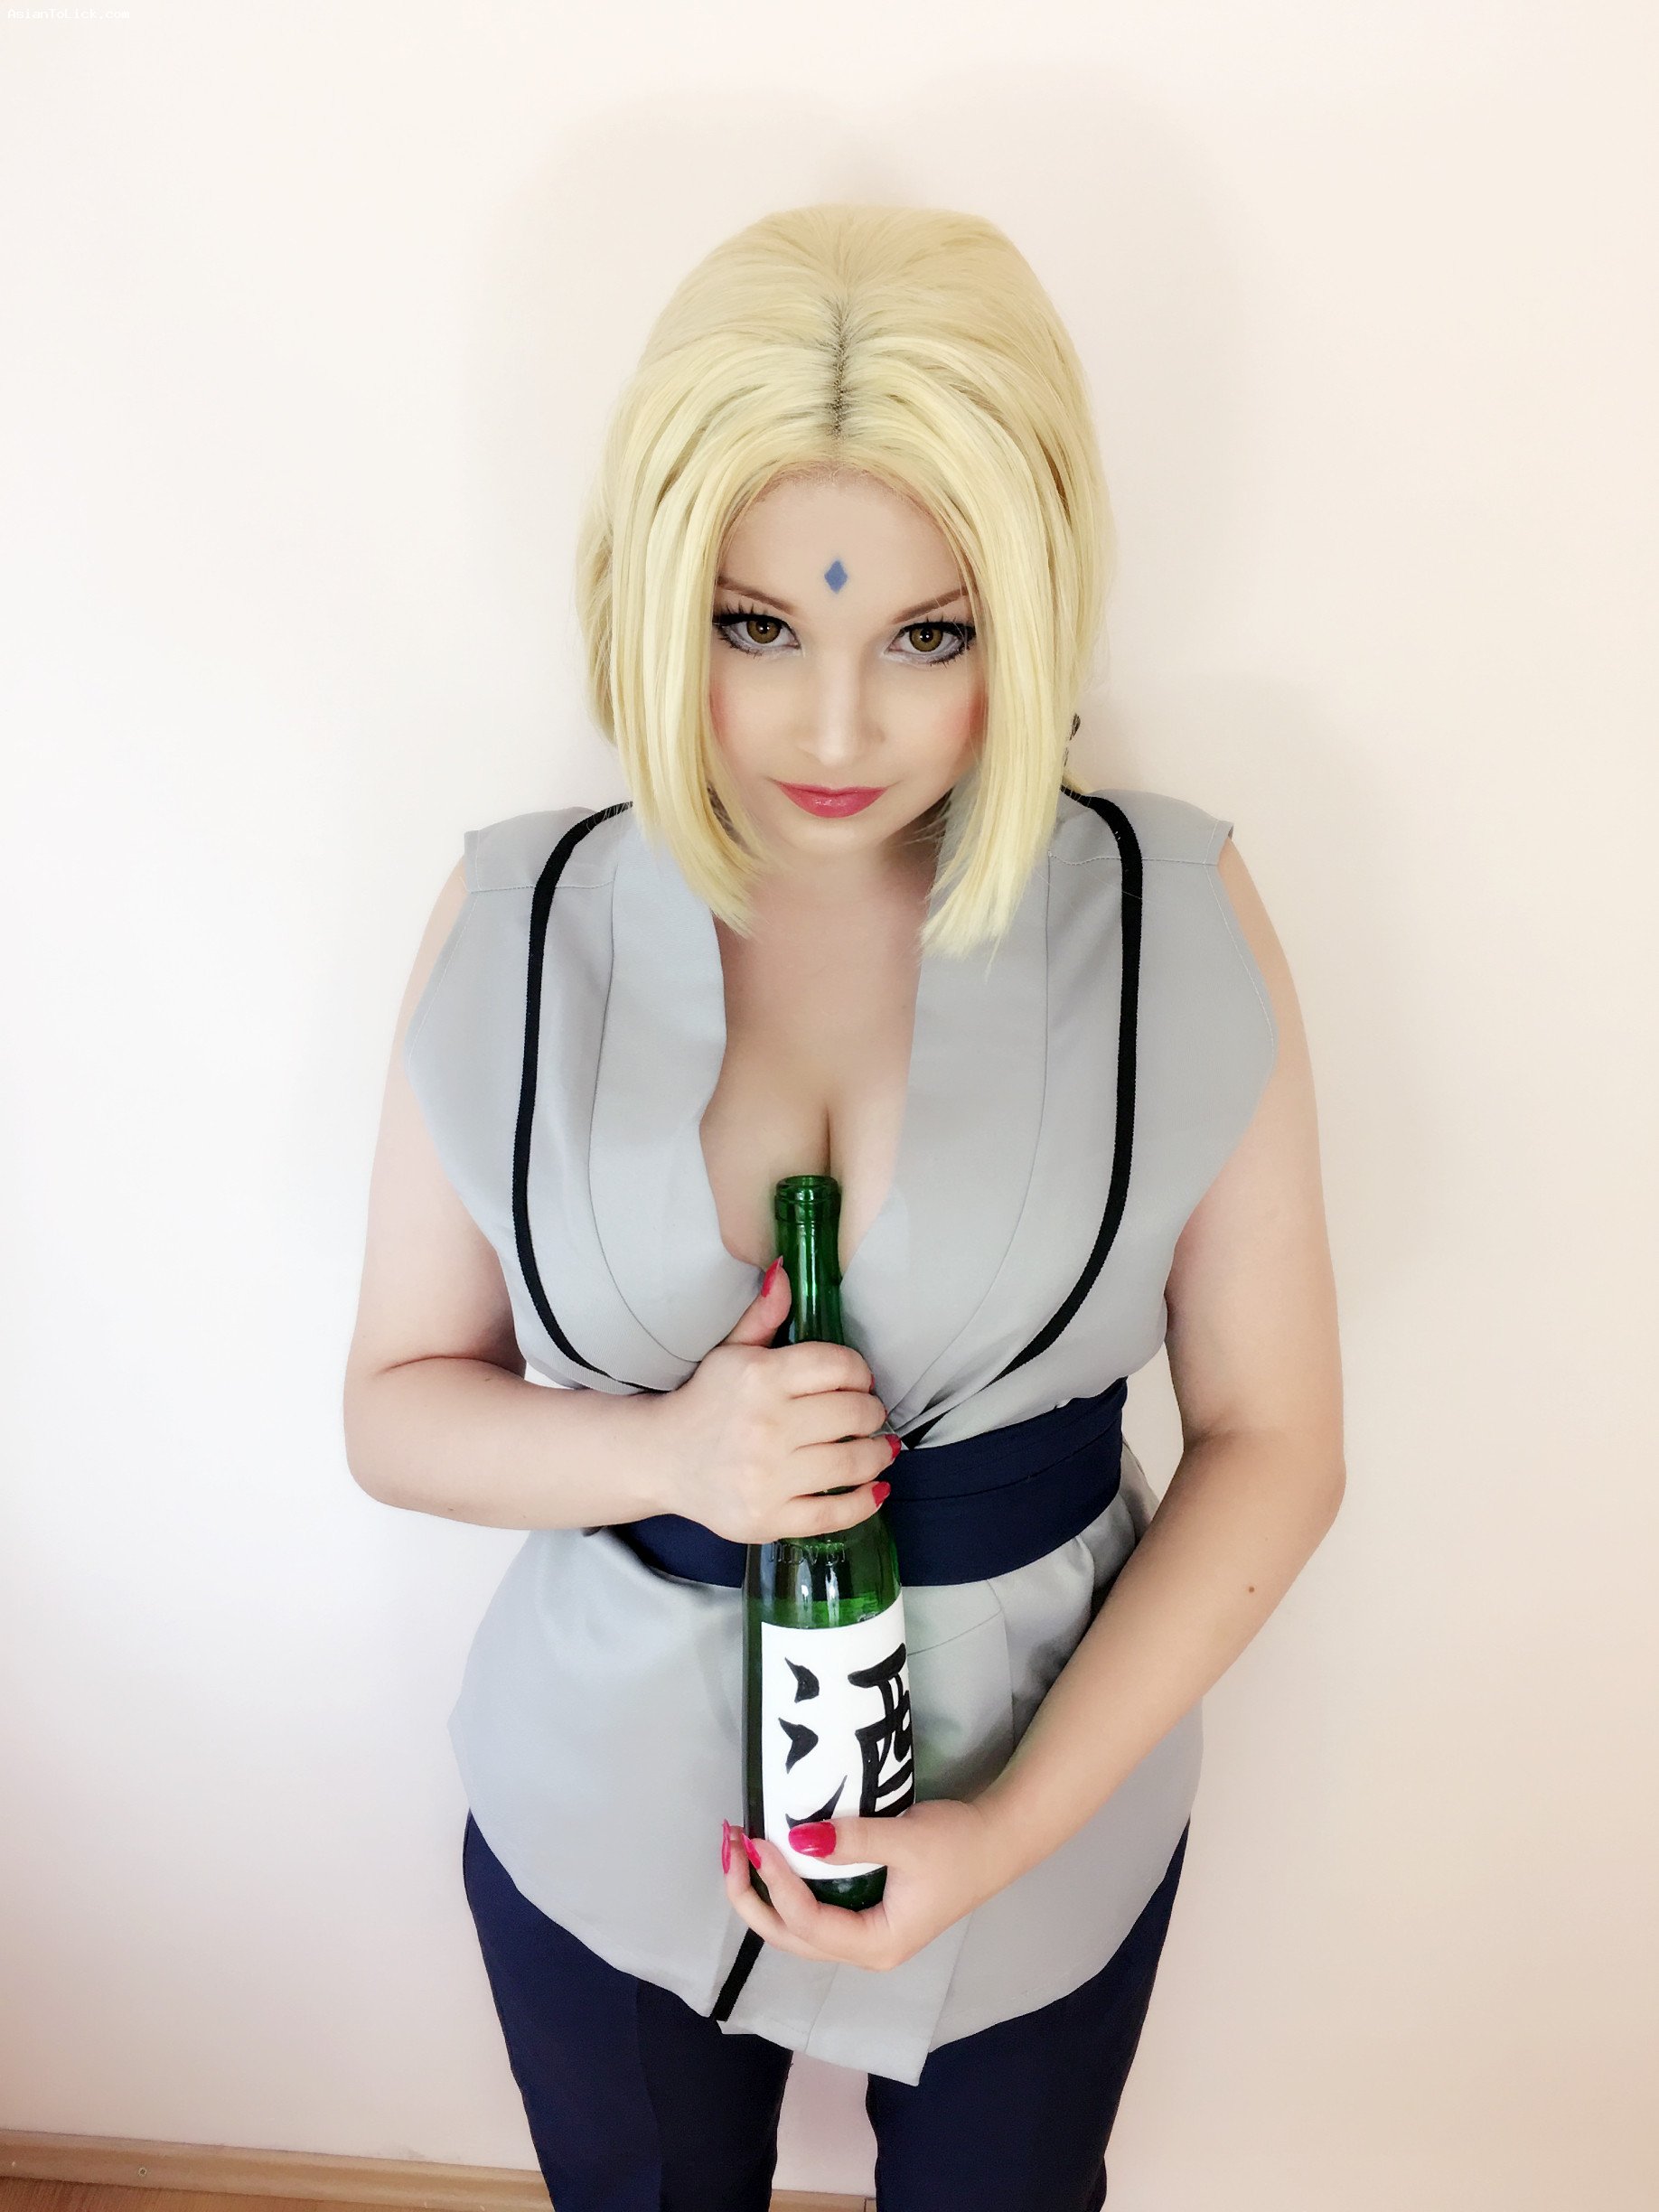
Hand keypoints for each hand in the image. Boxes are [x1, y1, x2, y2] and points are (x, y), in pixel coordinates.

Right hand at [660, 1258, 898, 1543]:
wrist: (659, 1459)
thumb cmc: (705, 1401)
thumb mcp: (731, 1351)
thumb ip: (763, 1315)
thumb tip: (785, 1271)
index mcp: (760, 1377)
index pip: (840, 1366)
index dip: (860, 1373)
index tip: (858, 1381)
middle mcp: (766, 1426)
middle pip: (854, 1413)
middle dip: (872, 1413)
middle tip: (868, 1416)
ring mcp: (767, 1477)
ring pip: (853, 1463)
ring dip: (877, 1454)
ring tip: (877, 1449)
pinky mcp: (767, 1518)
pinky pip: (835, 1513)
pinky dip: (864, 1501)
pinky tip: (874, 1489)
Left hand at [720, 1798, 1007, 1972]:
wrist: (997, 1841)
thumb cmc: (958, 1845)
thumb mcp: (907, 1839)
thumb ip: (853, 1841)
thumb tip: (799, 1838)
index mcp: (877, 1944)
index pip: (809, 1924)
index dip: (777, 1884)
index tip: (756, 1839)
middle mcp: (863, 1950)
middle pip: (791, 1937)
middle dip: (751, 1896)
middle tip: (730, 1847)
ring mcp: (863, 1934)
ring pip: (797, 1927)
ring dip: (763, 1892)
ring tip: (738, 1849)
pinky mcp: (864, 1912)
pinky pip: (812, 1909)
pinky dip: (786, 1885)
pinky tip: (771, 1856)